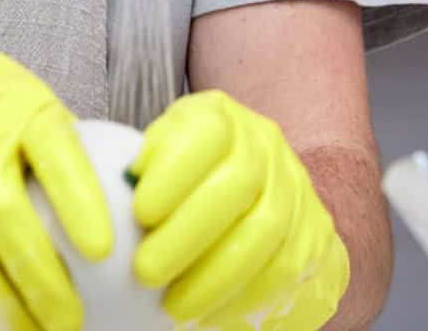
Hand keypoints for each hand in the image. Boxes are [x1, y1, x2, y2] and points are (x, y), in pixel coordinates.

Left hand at [130, 90, 349, 330]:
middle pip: (237, 186)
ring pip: (267, 231)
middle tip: (146, 272)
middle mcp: (264, 145)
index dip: (174, 172)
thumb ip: (143, 166)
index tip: (140, 213)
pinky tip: (212, 313)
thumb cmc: (186, 172)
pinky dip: (247, 295)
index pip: (206, 134)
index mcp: (219, 116)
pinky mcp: (316, 231)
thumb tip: (111, 194)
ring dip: (216, 275)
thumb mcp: (159, 152)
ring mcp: (295, 187)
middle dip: (188, 234)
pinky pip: (286, 267)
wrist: (260, 186)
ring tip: (174, 304)